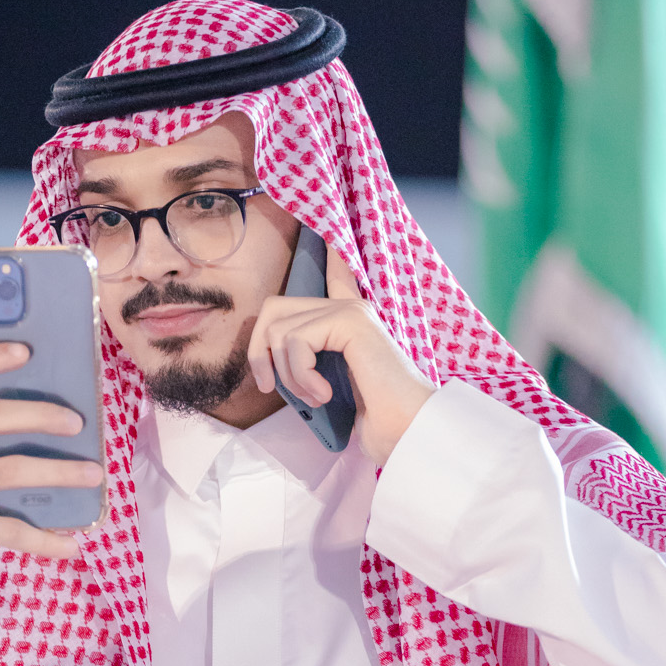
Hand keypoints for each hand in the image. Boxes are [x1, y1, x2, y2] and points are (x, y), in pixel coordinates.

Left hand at [247, 250, 434, 465]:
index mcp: (352, 322)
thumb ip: (308, 367)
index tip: (327, 234)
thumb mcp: (331, 389)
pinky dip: (300, 376)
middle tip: (270, 386)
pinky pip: (294, 342)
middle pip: (273, 308)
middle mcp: (352, 308)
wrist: (407, 431)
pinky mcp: (349, 320)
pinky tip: (325, 394)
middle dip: (258, 351)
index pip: (337, 274)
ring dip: (286, 374)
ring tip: (314, 397)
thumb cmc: (375, 420)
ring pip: (278, 330)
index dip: (330, 256)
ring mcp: (351, 310)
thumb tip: (271, 367)